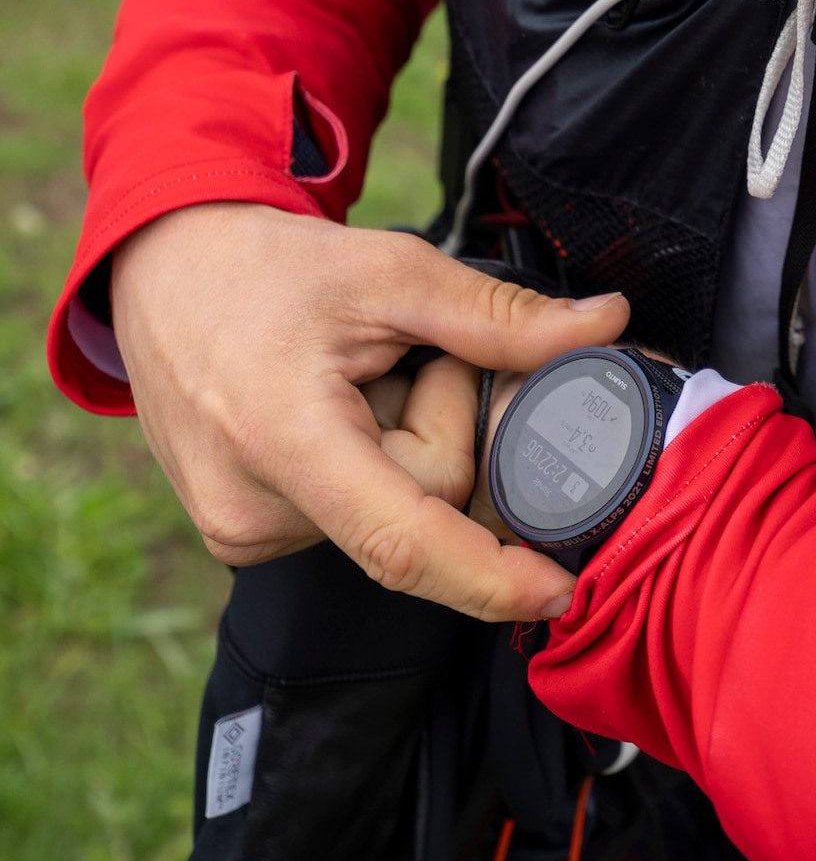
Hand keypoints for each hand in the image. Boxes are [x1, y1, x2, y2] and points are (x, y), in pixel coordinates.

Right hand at [110, 204, 629, 621]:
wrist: (163, 274)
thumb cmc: (263, 268)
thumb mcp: (389, 270)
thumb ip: (498, 315)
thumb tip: (605, 327)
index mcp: (284, 441)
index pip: (403, 542)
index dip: (489, 577)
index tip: (558, 592)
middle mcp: (255, 508)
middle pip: (422, 500)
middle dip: (444, 421)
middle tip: (401, 355)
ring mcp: (243, 531)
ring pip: (393, 509)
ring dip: (403, 442)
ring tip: (349, 378)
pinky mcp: (243, 535)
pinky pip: (354, 513)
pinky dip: (367, 461)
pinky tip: (330, 409)